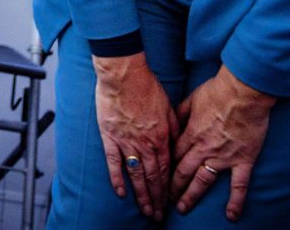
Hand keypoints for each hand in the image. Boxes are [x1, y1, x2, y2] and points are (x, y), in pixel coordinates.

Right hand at [94, 51, 177, 221]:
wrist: (124, 74)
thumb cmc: (147, 86)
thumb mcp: (169, 107)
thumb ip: (175, 128)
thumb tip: (179, 144)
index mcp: (162, 137)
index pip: (166, 169)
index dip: (168, 188)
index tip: (170, 201)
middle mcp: (145, 144)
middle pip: (153, 177)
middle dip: (157, 198)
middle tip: (158, 215)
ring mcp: (127, 142)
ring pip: (136, 174)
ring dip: (141, 194)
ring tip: (145, 210)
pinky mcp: (110, 136)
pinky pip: (114, 162)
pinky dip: (117, 178)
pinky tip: (121, 192)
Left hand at [170, 65, 275, 220]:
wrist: (244, 92)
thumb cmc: (218, 91)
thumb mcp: (192, 98)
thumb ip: (180, 113)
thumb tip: (171, 121)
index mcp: (191, 134)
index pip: (172, 156)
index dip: (164, 168)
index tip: (158, 178)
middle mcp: (203, 148)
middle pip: (182, 172)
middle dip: (172, 187)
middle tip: (165, 199)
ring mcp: (223, 156)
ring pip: (203, 181)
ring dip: (191, 196)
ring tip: (182, 209)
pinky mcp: (243, 160)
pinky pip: (239, 185)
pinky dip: (235, 201)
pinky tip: (231, 216)